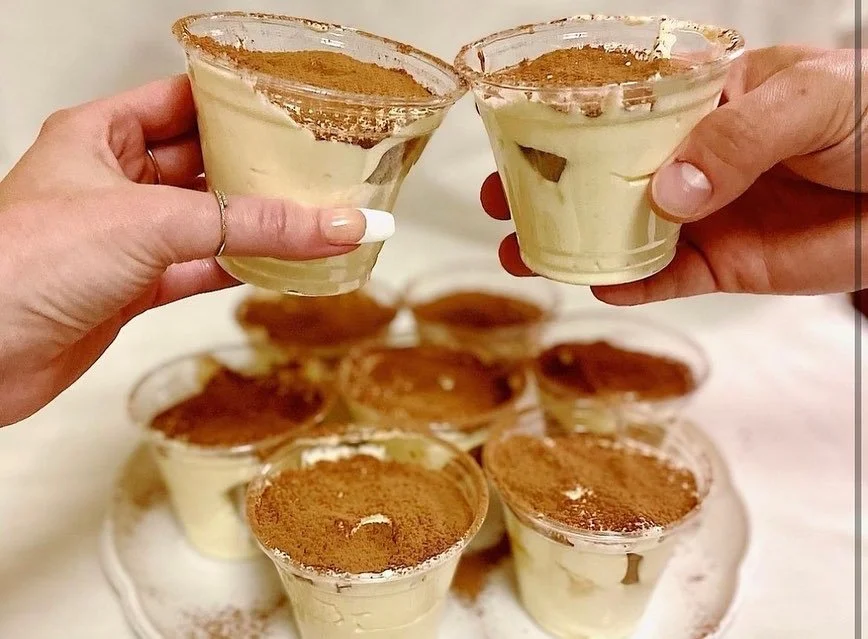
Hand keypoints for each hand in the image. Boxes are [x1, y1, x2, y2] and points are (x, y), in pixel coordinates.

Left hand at [0, 75, 384, 425]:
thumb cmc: (23, 265)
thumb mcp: (151, 223)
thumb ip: (249, 225)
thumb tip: (332, 223)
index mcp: (99, 136)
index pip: (181, 101)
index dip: (234, 102)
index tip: (290, 108)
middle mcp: (112, 182)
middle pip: (202, 163)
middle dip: (255, 167)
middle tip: (314, 166)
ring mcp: (125, 238)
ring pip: (207, 222)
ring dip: (255, 225)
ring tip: (312, 215)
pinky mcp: (133, 287)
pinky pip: (200, 269)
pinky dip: (239, 269)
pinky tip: (279, 266)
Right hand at [481, 45, 866, 303]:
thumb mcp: (809, 101)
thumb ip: (735, 137)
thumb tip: (669, 192)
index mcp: (700, 103)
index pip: (618, 110)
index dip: (563, 124)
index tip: (517, 136)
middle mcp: (689, 160)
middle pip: (602, 177)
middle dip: (549, 191)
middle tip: (504, 203)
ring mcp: (701, 216)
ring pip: (621, 233)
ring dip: (572, 245)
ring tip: (526, 254)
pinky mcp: (721, 266)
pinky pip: (664, 280)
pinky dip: (630, 286)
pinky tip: (600, 284)